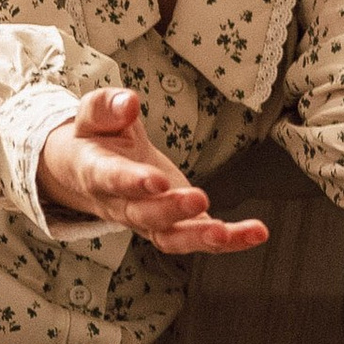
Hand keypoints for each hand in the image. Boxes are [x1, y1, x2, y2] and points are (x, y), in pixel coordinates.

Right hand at [37, 89, 269, 256]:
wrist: (88, 172)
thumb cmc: (96, 139)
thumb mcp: (93, 115)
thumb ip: (108, 107)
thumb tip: (130, 102)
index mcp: (96, 173)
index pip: (111, 180)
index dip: (132, 182)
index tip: (155, 180)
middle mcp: (121, 205)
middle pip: (144, 215)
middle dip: (171, 210)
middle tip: (197, 199)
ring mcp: (149, 220)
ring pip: (171, 238)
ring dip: (200, 238)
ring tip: (227, 232)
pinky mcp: (175, 224)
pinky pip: (199, 238)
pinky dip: (229, 240)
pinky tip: (254, 234)